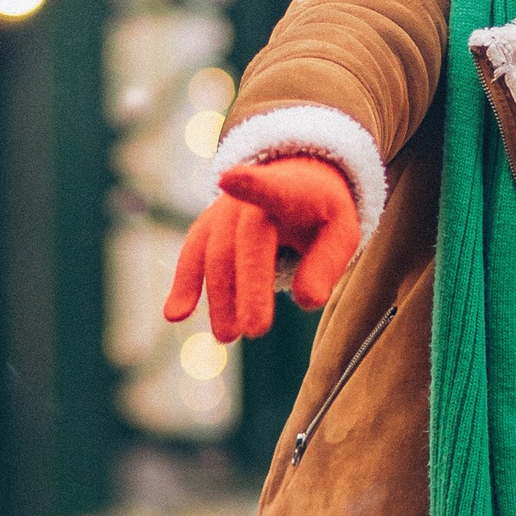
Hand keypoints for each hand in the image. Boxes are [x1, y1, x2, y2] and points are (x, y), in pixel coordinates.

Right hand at [164, 154, 360, 339]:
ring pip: (215, 252)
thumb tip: (307, 301)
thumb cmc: (321, 212)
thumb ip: (326, 264)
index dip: (251, 184)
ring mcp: (223, 211)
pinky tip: (175, 315)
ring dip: (218, 297)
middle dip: (247, 287)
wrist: (294, 180)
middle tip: (255, 331)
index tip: (229, 179)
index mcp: (289, 190)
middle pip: (243, 241)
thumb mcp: (340, 232)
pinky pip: (192, 255)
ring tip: (228, 336)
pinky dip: (184, 284)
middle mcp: (248, 197)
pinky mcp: (208, 228)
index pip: (271, 188)